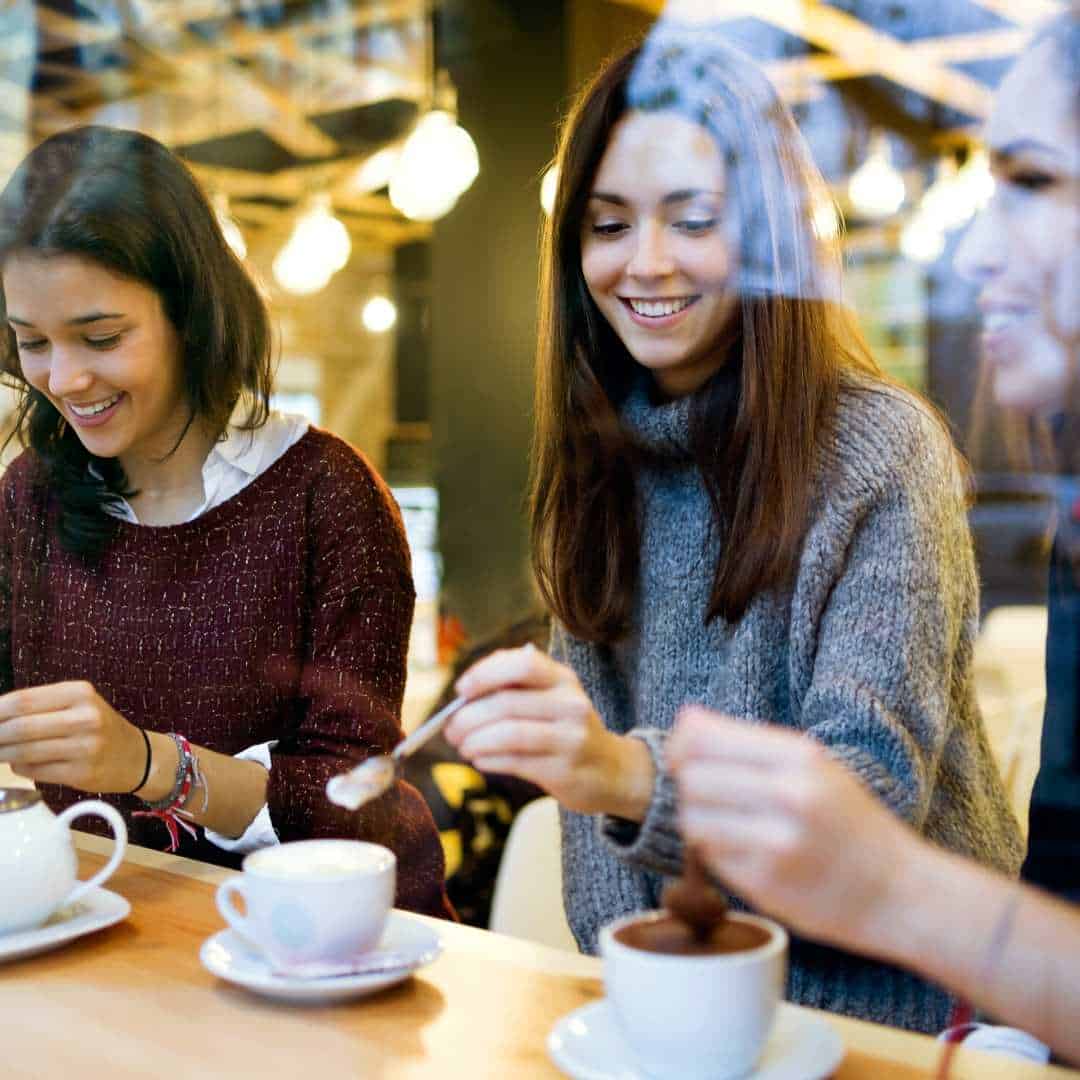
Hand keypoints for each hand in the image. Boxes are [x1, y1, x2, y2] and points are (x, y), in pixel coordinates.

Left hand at [0, 681, 148, 793]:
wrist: (136, 756)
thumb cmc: (99, 728)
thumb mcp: (78, 705)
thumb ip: (39, 707)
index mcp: (80, 693)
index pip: (23, 700)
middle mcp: (85, 717)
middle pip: (20, 727)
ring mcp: (85, 747)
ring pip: (24, 752)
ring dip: (3, 754)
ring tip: (1, 753)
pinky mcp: (82, 773)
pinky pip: (35, 771)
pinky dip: (20, 768)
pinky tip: (23, 764)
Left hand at [444, 644, 653, 818]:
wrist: (611, 771)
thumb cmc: (567, 731)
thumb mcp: (553, 699)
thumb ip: (516, 691)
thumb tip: (461, 701)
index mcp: (564, 679)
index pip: (523, 663)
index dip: (486, 673)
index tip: (461, 690)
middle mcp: (570, 704)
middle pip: (507, 702)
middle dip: (468, 716)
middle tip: (450, 729)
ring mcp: (570, 738)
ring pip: (509, 734)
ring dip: (475, 741)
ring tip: (463, 746)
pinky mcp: (564, 770)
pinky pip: (514, 761)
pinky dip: (488, 760)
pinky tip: (480, 760)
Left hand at [667, 706, 918, 949]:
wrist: (898, 892)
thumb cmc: (849, 821)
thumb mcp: (814, 766)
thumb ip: (749, 743)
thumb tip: (685, 719)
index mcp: (800, 757)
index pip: (705, 737)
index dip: (680, 745)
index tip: (682, 755)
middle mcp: (789, 795)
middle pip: (693, 778)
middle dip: (688, 785)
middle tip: (708, 795)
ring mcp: (777, 843)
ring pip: (693, 820)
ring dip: (698, 821)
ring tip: (727, 824)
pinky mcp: (767, 885)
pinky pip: (711, 859)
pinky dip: (717, 854)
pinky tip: (747, 852)